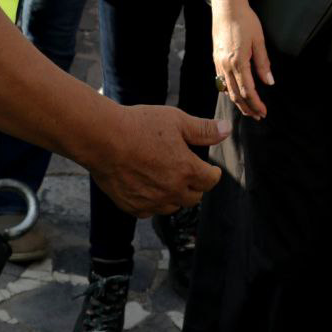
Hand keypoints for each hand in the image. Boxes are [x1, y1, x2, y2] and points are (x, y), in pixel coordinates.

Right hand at [90, 105, 227, 216]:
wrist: (104, 139)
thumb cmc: (140, 125)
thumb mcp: (176, 120)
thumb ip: (204, 129)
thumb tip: (227, 130)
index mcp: (187, 170)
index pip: (211, 180)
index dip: (212, 173)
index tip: (210, 170)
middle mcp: (172, 191)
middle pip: (194, 197)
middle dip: (195, 186)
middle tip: (188, 173)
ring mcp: (152, 202)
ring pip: (172, 206)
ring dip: (174, 196)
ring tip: (167, 179)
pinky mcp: (133, 207)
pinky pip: (150, 210)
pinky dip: (152, 201)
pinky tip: (147, 187)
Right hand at [212, 0, 273, 119]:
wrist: (226, 6)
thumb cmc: (245, 20)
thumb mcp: (258, 40)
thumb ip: (263, 63)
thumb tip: (269, 82)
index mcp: (238, 61)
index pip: (247, 91)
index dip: (256, 104)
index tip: (264, 112)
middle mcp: (226, 65)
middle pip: (235, 94)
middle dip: (247, 108)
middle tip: (258, 116)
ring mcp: (219, 62)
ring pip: (227, 89)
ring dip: (238, 102)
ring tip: (248, 109)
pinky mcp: (216, 58)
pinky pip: (221, 81)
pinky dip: (229, 91)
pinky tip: (235, 93)